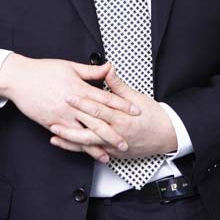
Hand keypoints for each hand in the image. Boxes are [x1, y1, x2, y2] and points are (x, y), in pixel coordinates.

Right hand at [0, 54, 139, 161]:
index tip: (135, 111)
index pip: (105, 98)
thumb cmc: (43, 70)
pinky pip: (68, 138)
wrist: (19, 79)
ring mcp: (62, 116)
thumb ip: (91, 71)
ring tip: (110, 153)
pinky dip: (79, 147)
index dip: (122, 105)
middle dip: (114, 132)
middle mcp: (72, 104)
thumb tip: (108, 67)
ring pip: (84, 134)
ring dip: (98, 145)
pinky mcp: (52, 123)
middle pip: (97, 121)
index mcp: (79, 88)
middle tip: (127, 140)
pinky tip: (87, 152)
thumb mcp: (70, 66)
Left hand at [50, 66, 177, 158]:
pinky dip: (76, 148)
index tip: (69, 95)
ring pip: (87, 143)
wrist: (166, 136)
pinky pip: (90, 151)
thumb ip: (117, 84)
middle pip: (90, 127)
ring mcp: (113, 145)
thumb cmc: (152, 116)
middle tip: (55, 112)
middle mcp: (117, 133)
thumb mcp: (136, 96)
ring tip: (53, 131)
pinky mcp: (111, 152)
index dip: (83, 102)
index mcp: (122, 117)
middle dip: (71, 120)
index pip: (99, 109)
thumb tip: (108, 68)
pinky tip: (63, 143)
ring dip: (69, 138)